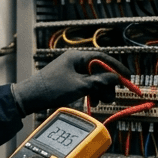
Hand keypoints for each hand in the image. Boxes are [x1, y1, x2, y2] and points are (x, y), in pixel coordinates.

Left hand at [13, 50, 129, 113]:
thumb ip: (99, 81)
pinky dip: (92, 91)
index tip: (128, 78)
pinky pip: (85, 83)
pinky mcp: (68, 80)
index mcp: (77, 56)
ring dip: (100, 89)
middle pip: (98, 69)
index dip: (117, 67)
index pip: (102, 58)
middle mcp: (74, 61)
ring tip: (104, 101)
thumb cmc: (52, 89)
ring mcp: (71, 70)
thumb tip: (116, 77)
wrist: (30, 97)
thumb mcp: (79, 86)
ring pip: (92, 78)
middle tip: (113, 96)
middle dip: (107, 83)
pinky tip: (95, 100)